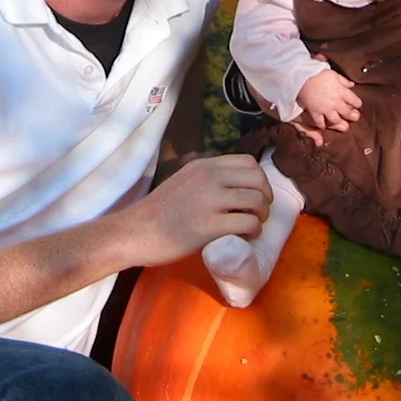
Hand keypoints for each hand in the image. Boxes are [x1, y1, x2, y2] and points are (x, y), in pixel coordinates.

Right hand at [119, 153, 269, 266]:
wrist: (135, 232)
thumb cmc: (158, 211)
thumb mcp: (184, 180)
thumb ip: (207, 178)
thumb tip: (234, 181)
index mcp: (203, 166)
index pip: (248, 163)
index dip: (260, 180)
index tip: (256, 195)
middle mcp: (208, 178)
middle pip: (258, 180)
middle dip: (266, 197)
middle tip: (260, 213)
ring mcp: (209, 201)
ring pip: (257, 201)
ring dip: (262, 216)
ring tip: (253, 226)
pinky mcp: (209, 226)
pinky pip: (248, 224)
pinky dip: (254, 232)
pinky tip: (245, 237)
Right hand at [298, 69, 360, 130]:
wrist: (303, 77)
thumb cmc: (319, 74)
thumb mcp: (334, 74)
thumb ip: (344, 81)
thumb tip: (352, 85)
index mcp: (341, 91)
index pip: (355, 101)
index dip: (357, 104)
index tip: (357, 105)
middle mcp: (335, 102)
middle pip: (347, 113)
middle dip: (352, 116)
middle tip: (353, 117)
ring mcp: (325, 108)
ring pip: (335, 120)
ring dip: (338, 122)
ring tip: (340, 122)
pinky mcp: (315, 112)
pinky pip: (320, 122)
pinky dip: (322, 125)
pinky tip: (323, 125)